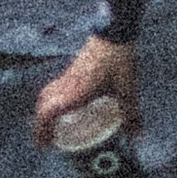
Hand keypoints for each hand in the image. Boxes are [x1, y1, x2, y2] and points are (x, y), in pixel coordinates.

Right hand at [35, 32, 137, 147]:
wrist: (114, 31)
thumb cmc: (118, 60)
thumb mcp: (126, 89)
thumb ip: (130, 113)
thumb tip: (137, 136)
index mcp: (74, 92)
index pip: (47, 113)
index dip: (41, 131)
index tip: (43, 146)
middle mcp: (66, 84)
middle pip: (42, 105)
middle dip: (40, 124)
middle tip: (47, 139)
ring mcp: (67, 75)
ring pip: (46, 94)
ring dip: (44, 110)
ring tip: (52, 125)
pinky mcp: (72, 69)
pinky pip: (54, 87)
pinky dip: (53, 99)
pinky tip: (67, 104)